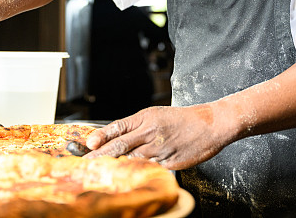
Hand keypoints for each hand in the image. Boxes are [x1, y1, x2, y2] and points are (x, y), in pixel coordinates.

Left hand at [84, 105, 229, 169]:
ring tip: (101, 173)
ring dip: (116, 167)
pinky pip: (150, 169)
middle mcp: (151, 132)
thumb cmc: (181, 120)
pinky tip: (128, 178)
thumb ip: (134, 127)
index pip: (117, 127)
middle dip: (100, 156)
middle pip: (120, 145)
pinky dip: (138, 173)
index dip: (100, 137)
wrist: (210, 125)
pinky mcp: (170, 163)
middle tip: (86, 164)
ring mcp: (160, 149)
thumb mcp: (155, 116)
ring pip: (132, 160)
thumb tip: (110, 139)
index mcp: (146, 118)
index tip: (87, 145)